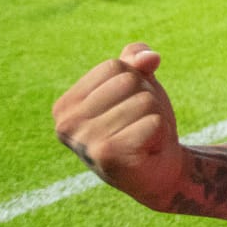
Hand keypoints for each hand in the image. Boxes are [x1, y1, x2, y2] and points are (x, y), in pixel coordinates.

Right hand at [52, 43, 185, 209]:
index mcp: (66, 106)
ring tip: (144, 136)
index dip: (135, 79)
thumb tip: (149, 57)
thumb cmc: (143, 122)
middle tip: (140, 124)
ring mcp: (85, 142)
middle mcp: (67, 125)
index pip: (113, 66)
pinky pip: (152, 122)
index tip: (129, 106)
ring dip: (155, 116)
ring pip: (144, 101)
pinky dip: (159, 132)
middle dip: (147, 98)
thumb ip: (137, 60)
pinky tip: (148, 149)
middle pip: (129, 81)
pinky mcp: (109, 156)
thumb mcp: (139, 84)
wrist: (159, 169)